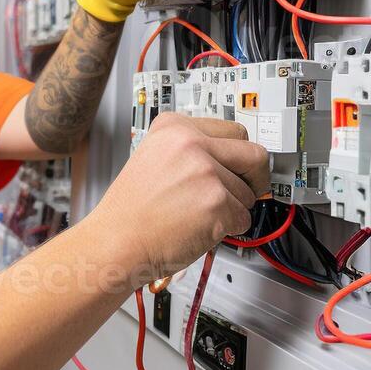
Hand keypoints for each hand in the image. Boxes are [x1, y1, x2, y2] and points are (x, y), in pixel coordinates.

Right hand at [84, 113, 268, 288]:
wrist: (115, 242)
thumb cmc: (131, 211)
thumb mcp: (155, 159)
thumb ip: (193, 152)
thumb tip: (232, 160)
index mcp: (174, 127)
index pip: (234, 131)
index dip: (239, 155)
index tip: (240, 165)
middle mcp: (190, 143)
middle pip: (254, 154)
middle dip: (255, 177)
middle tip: (246, 190)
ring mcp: (204, 172)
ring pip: (249, 192)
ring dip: (233, 209)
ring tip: (197, 215)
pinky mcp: (215, 203)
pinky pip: (244, 218)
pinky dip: (229, 229)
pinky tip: (199, 228)